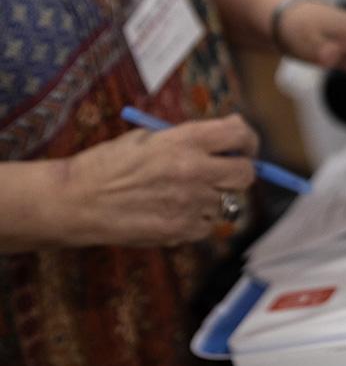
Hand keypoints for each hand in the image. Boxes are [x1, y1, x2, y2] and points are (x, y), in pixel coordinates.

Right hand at [57, 116, 257, 246]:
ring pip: (228, 202)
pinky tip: (174, 211)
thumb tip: (223, 145)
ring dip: (215, 198)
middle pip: (246, 173)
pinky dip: (198, 220)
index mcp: (186, 141)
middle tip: (225, 170)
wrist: (77, 201)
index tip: (243, 144)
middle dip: (239, 171)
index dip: (247, 139)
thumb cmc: (109, 164)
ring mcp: (191, 203)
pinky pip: (208, 225)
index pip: (240, 135)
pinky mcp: (182, 230)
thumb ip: (189, 141)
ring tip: (184, 193)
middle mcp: (195, 171)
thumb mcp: (149, 137)